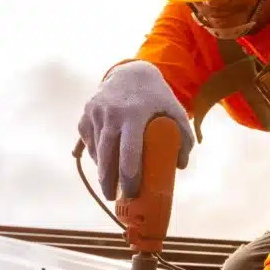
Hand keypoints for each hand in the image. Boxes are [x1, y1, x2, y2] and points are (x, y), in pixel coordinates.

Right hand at [78, 60, 194, 199]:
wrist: (130, 72)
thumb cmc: (156, 96)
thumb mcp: (174, 110)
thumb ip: (184, 136)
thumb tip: (180, 166)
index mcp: (134, 114)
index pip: (129, 152)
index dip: (129, 176)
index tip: (131, 193)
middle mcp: (111, 114)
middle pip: (107, 157)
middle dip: (108, 182)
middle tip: (113, 198)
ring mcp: (95, 114)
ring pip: (96, 151)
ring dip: (102, 170)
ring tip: (110, 183)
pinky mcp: (85, 115)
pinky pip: (88, 142)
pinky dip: (95, 155)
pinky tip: (103, 163)